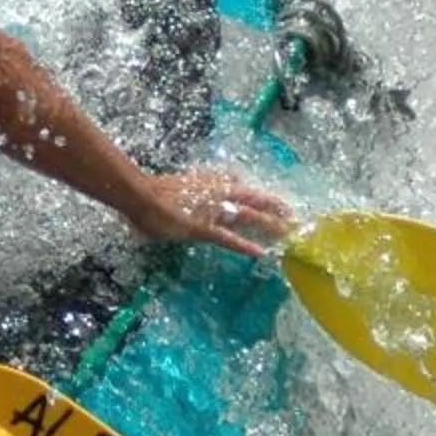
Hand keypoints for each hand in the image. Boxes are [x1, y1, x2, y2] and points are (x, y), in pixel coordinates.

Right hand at [132, 168, 293, 255]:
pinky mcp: (203, 228)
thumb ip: (196, 186)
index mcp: (210, 182)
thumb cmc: (154, 192)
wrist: (140, 195)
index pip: (241, 186)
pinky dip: (244, 245)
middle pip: (254, 198)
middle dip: (275, 207)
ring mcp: (212, 210)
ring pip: (249, 216)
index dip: (259, 193)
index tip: (275, 200)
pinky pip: (228, 238)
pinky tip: (260, 253)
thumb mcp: (180, 184)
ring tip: (288, 232)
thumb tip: (208, 187)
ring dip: (270, 224)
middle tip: (294, 216)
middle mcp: (217, 192)